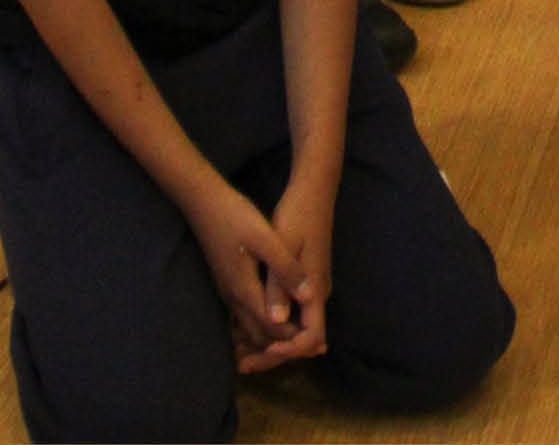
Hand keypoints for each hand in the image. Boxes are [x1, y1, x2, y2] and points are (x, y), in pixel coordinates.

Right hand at [173, 178, 317, 371]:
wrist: (203, 203)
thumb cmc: (235, 217)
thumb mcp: (266, 239)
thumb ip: (284, 271)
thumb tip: (305, 300)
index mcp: (245, 290)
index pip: (273, 328)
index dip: (295, 340)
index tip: (318, 345)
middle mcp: (234, 297)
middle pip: (259, 336)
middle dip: (282, 348)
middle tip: (310, 351)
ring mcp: (228, 291)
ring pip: (249, 328)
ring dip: (270, 339)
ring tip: (296, 343)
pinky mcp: (227, 282)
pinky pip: (244, 316)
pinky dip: (260, 325)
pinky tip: (275, 318)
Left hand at [254, 174, 335, 369]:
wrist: (313, 191)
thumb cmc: (298, 215)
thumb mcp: (282, 246)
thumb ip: (280, 283)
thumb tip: (275, 321)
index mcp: (314, 289)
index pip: (308, 338)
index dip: (285, 352)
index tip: (261, 354)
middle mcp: (317, 294)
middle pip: (301, 340)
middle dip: (273, 356)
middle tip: (243, 367)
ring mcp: (311, 288)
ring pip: (294, 328)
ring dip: (271, 343)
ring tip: (241, 353)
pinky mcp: (303, 281)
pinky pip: (291, 314)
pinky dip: (272, 326)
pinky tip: (248, 326)